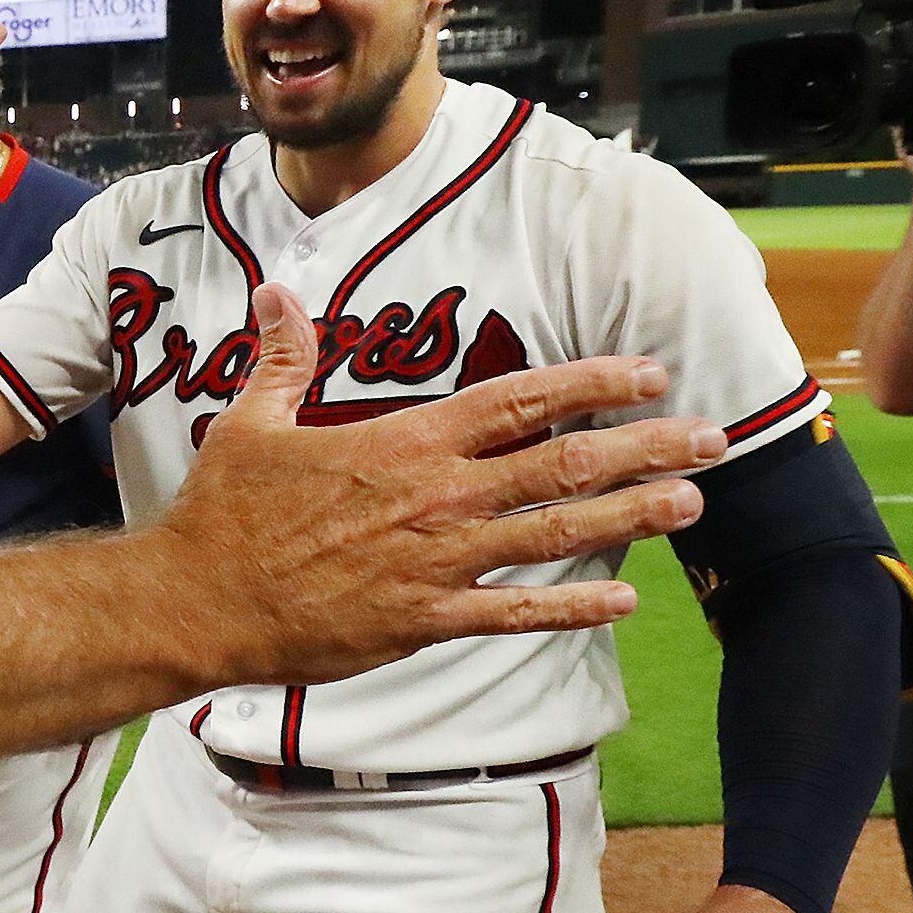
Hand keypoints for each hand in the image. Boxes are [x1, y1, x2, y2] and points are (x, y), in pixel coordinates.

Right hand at [160, 282, 722, 686]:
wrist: (198, 602)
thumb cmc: (224, 514)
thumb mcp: (250, 422)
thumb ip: (283, 358)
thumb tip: (280, 293)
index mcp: (405, 443)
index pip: (518, 400)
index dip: (591, 385)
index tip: (647, 374)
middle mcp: (437, 497)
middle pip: (563, 465)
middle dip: (646, 448)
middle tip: (713, 439)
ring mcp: (437, 562)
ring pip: (556, 535)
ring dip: (630, 518)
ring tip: (691, 504)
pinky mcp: (424, 620)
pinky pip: (515, 614)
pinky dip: (572, 607)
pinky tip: (623, 601)